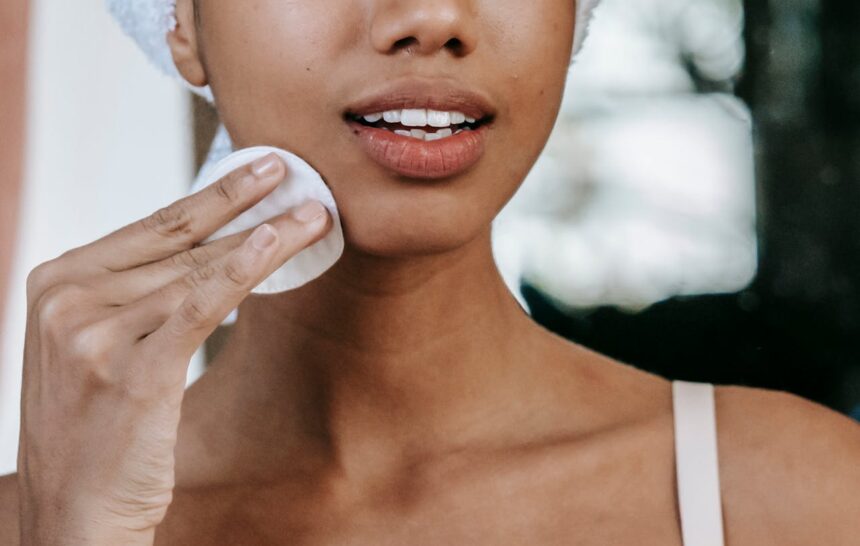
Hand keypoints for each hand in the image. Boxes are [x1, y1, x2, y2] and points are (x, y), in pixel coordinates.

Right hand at [16, 154, 331, 544]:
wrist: (74, 514)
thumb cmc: (96, 429)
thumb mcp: (100, 346)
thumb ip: (140, 295)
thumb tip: (217, 250)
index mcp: (55, 283)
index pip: (152, 226)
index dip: (212, 195)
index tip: (258, 170)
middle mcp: (67, 299)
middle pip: (178, 240)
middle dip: (244, 203)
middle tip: (291, 170)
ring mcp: (94, 334)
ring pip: (198, 269)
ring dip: (264, 236)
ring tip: (312, 213)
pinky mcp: (133, 371)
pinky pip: (200, 306)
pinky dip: (242, 270)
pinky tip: (275, 242)